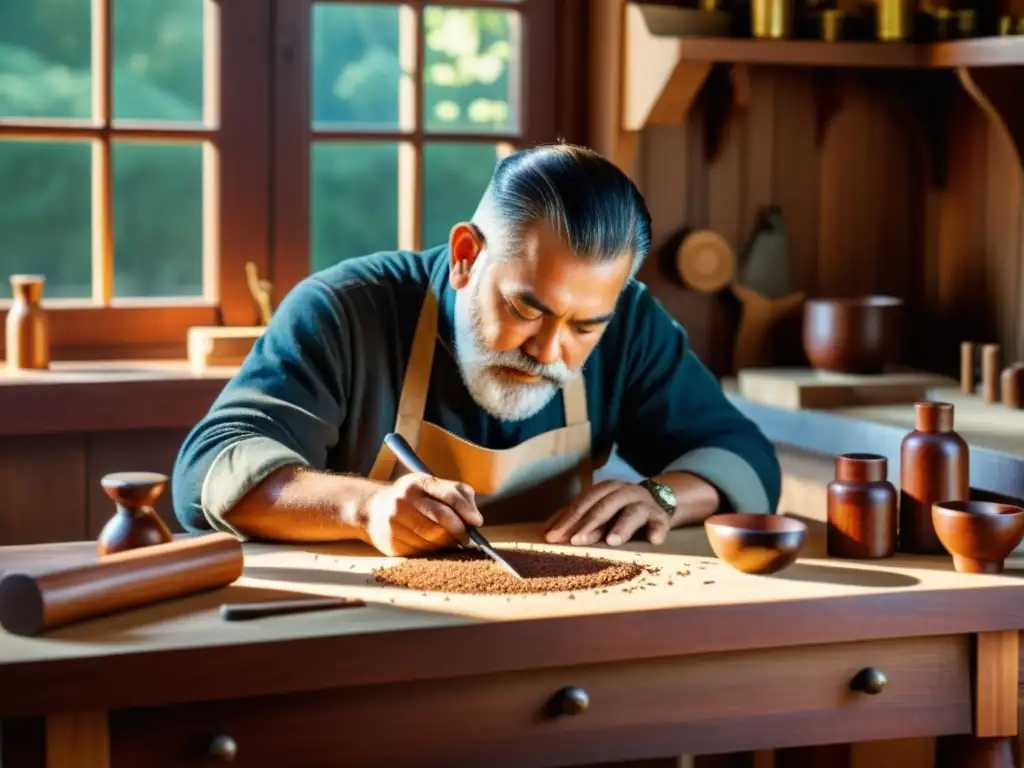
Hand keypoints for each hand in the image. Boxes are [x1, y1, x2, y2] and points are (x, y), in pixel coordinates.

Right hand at [357, 473, 482, 556]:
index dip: (466, 510)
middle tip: (467, 537)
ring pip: (433, 538)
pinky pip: (422, 550)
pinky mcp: (391, 541)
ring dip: (448, 542)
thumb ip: (457, 494)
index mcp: (418, 482)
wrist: (373, 509)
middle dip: (460, 530)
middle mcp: (404, 500)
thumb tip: (475, 518)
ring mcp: (395, 522)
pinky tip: (433, 544)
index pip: (448, 496)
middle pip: (442, 518)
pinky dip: (433, 550)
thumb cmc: (412, 496)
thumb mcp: (431, 485)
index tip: (477, 522)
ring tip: (450, 540)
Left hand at [544, 480, 670, 546]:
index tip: (553, 537)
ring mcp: (644, 504)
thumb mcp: (599, 512)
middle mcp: (624, 492)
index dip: (567, 520)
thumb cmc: (619, 512)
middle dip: (589, 524)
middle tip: (575, 540)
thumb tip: (548, 535)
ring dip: (622, 527)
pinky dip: (657, 530)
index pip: (583, 503)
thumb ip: (578, 520)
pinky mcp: (661, 517)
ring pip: (632, 513)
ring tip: (612, 541)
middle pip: (604, 506)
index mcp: (605, 489)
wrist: (657, 503)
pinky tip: (653, 540)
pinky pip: (660, 523)